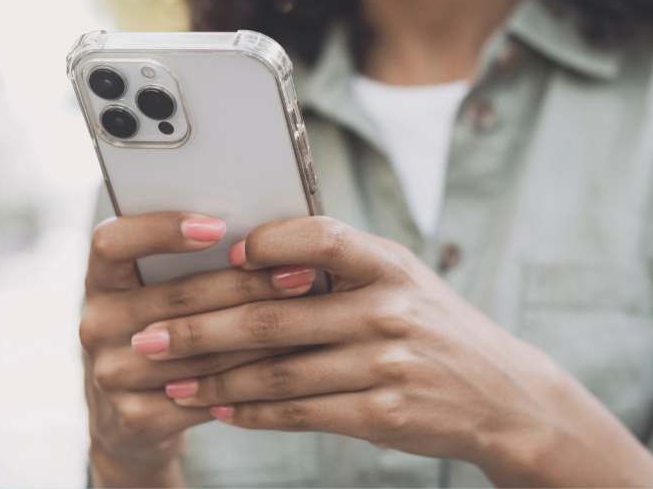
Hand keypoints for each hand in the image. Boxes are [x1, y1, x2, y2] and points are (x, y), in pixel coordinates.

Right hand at [81, 212, 315, 487]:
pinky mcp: (136, 418)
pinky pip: (206, 393)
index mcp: (101, 280)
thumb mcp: (158, 291)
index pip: (112, 242)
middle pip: (176, 297)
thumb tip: (267, 231)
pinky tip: (288, 364)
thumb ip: (193, 263)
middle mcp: (96, 324)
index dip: (160, 230)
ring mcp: (111, 375)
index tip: (216, 227)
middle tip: (299, 272)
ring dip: (260, 333)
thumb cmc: (165, 332)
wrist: (132, 420)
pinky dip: (251, 377)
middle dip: (246, 283)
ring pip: (199, 349)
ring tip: (308, 316)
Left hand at [132, 217, 652, 487]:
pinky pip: (301, 411)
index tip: (216, 256)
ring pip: (279, 370)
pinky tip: (218, 408)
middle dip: (202, 326)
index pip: (321, 237)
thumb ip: (339, 265)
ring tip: (168, 377)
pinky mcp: (384, 414)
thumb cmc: (435, 328)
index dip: (265, 244)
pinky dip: (252, 411)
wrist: (504, 395)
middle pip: (276, 315)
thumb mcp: (402, 280)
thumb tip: (251, 253)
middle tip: (148, 332)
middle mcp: (389, 309)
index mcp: (389, 264)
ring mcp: (387, 364)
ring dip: (213, 377)